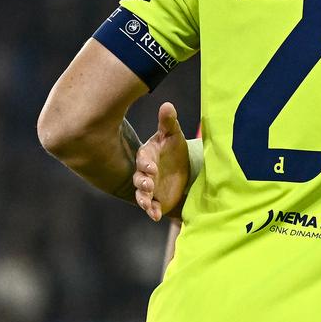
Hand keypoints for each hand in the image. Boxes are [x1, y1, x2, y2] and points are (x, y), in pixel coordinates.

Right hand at [133, 102, 191, 222]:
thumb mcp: (174, 135)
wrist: (181, 168)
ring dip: (144, 199)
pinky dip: (152, 212)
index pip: (143, 159)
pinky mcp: (156, 200)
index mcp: (147, 155)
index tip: (151, 167)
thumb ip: (169, 122)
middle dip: (142, 182)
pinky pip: (151, 207)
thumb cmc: (173, 148)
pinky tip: (156, 216)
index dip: (145, 163)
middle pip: (139, 178)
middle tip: (149, 185)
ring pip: (141, 195)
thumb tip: (167, 105)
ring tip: (148, 204)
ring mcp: (149, 188)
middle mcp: (145, 172)